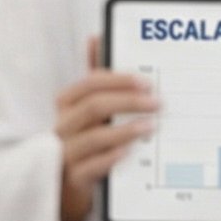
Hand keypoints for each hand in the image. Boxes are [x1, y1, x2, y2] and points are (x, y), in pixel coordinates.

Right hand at [55, 36, 157, 220]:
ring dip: (125, 130)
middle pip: (93, 107)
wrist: (64, 182)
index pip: (89, 84)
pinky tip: (130, 152)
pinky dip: (110, 158)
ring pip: (92, 137)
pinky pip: (91, 167)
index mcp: (67, 103)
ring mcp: (66, 153)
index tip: (146, 82)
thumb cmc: (82, 136)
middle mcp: (63, 126)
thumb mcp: (86, 107)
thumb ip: (94, 76)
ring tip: (150, 126)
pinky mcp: (73, 178)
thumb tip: (96, 37)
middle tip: (157, 103)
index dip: (118, 81)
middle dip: (128, 102)